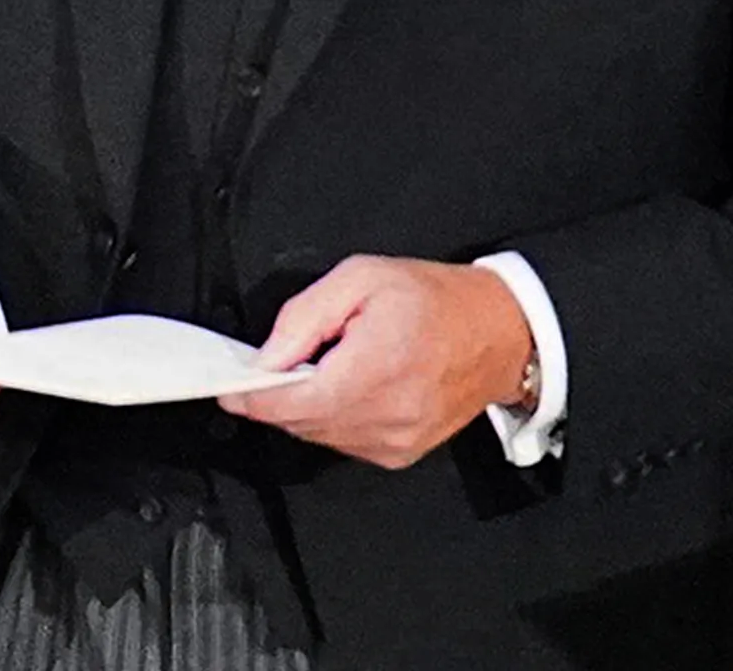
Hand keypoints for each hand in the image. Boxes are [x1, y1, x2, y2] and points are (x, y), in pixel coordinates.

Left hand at [219, 256, 532, 469]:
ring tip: (342, 365)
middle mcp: (382, 414)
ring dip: (313, 405)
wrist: (502, 332)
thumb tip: (265, 357)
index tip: (230, 385)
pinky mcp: (399, 454)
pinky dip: (340, 418)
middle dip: (284, 392)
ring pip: (318, 434)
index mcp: (372, 366)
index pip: (285, 402)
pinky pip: (345, 442)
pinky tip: (363, 386)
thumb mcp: (366, 277)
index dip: (249, 394)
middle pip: (297, 420)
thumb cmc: (439, 299)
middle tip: (296, 358)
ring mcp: (391, 441)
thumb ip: (307, 315)